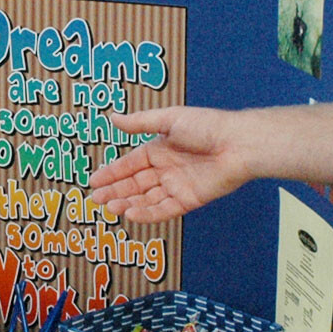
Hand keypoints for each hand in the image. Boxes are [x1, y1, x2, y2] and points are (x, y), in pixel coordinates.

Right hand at [86, 107, 248, 221]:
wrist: (238, 144)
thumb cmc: (207, 126)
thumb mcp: (169, 119)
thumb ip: (140, 123)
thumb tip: (113, 118)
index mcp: (159, 149)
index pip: (130, 164)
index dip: (112, 172)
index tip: (94, 181)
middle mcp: (166, 169)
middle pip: (135, 184)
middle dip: (115, 191)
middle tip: (95, 199)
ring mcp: (177, 186)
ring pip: (146, 199)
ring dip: (127, 203)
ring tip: (109, 207)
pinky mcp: (190, 200)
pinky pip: (164, 209)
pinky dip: (147, 213)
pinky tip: (130, 213)